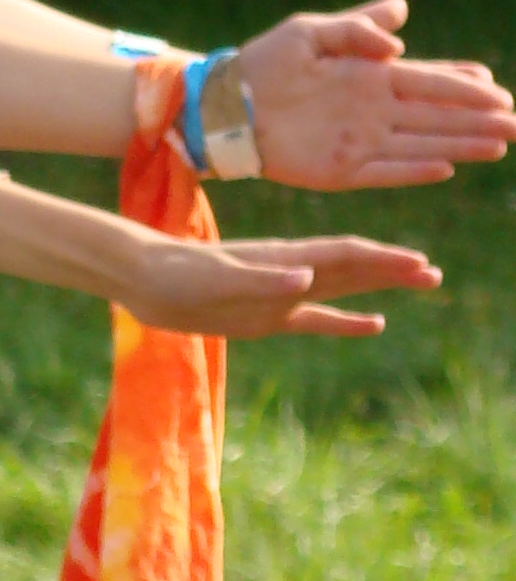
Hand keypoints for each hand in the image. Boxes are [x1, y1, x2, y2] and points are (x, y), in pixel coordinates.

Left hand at [119, 227, 440, 340]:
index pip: (345, 255)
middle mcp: (290, 272)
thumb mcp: (218, 278)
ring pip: (344, 287)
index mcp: (283, 259)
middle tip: (436, 274)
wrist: (143, 279)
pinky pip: (317, 318)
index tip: (418, 264)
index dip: (382, 260)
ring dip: (380, 287)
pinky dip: (346, 320)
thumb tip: (309, 276)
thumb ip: (263, 278)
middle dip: (395, 269)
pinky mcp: (266, 316)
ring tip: (420, 285)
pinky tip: (373, 324)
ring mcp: (281, 294)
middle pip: (355, 267)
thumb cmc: (176, 275)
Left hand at [236, 0, 515, 188]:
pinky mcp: (338, 171)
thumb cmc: (265, 61)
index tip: (498, 89)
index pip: (431, 81)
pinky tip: (446, 167)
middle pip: (438, 115)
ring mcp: (359, 142)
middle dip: (479, 119)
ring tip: (500, 144)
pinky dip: (414, 170)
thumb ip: (357, 27)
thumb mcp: (311, 31)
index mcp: (372, 75)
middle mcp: (373, 110)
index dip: (465, 86)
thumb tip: (402, 29)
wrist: (223, 103)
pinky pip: (385, 172)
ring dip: (460, 145)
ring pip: (423, 144)